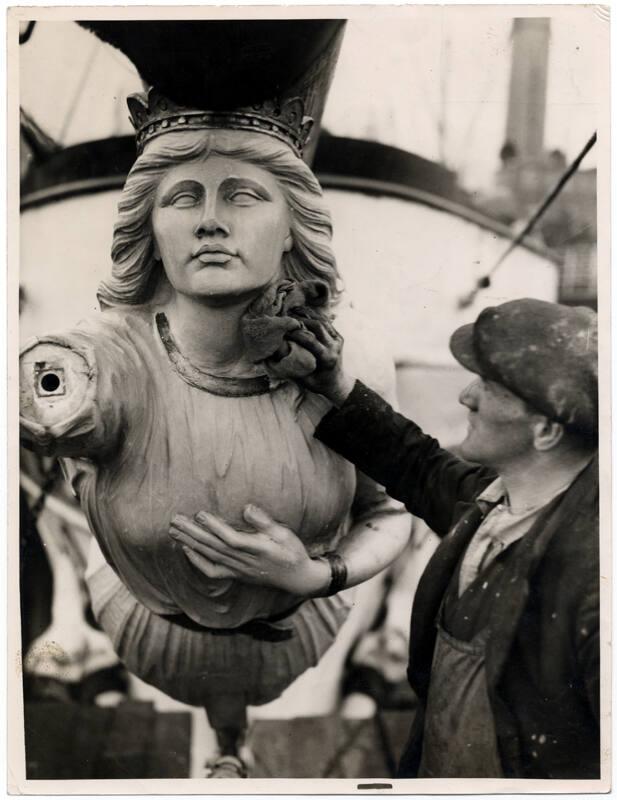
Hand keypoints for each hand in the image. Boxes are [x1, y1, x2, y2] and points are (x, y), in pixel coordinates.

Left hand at [169, 505, 329, 596]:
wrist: (297, 578)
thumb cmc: (292, 551)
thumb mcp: (284, 534)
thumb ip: (265, 522)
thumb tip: (247, 508)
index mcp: (258, 549)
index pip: (232, 539)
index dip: (215, 527)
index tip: (200, 514)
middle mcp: (244, 561)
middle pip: (214, 546)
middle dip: (193, 532)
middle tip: (175, 520)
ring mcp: (238, 569)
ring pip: (209, 555)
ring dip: (190, 543)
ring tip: (174, 530)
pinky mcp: (235, 574)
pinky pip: (212, 571)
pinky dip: (196, 561)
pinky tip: (186, 549)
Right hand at [277, 318, 354, 404]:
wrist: (336, 383)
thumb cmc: (318, 383)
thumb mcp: (305, 380)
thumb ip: (293, 368)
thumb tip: (276, 356)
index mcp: (327, 358)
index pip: (311, 340)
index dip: (296, 333)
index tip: (283, 331)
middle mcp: (334, 347)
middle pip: (317, 326)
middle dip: (301, 319)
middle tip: (286, 316)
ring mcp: (338, 340)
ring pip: (322, 321)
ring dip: (307, 314)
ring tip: (292, 310)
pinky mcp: (338, 336)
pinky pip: (326, 322)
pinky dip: (314, 316)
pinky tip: (302, 312)